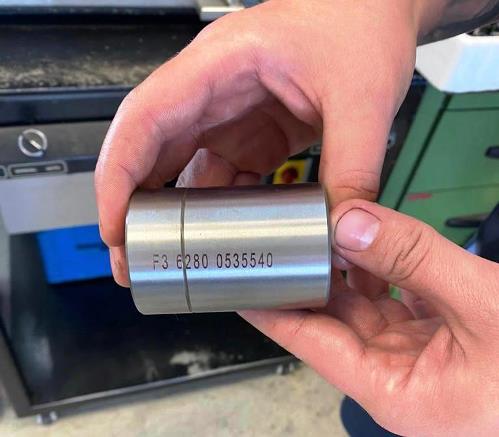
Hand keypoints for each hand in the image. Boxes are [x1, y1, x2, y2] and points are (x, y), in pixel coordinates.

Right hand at [95, 0, 420, 284]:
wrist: (375, 13)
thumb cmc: (357, 21)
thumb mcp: (361, 97)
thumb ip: (354, 169)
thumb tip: (345, 232)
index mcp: (219, 67)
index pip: (144, 120)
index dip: (118, 175)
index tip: (115, 225)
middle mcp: (212, 94)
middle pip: (151, 154)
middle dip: (136, 210)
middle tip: (135, 260)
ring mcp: (231, 119)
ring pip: (183, 172)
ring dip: (174, 219)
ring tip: (174, 261)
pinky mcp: (252, 138)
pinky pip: (222, 180)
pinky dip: (216, 212)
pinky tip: (221, 240)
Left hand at [242, 200, 498, 435]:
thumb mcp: (485, 304)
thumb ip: (413, 258)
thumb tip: (349, 221)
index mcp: (395, 391)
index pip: (313, 343)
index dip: (274, 310)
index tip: (242, 283)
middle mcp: (399, 379)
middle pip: (337, 323)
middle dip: (311, 280)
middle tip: (282, 241)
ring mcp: (422, 360)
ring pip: (369, 309)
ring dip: (349, 272)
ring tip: (320, 234)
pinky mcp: (444, 341)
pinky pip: (400, 304)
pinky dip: (386, 275)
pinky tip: (370, 246)